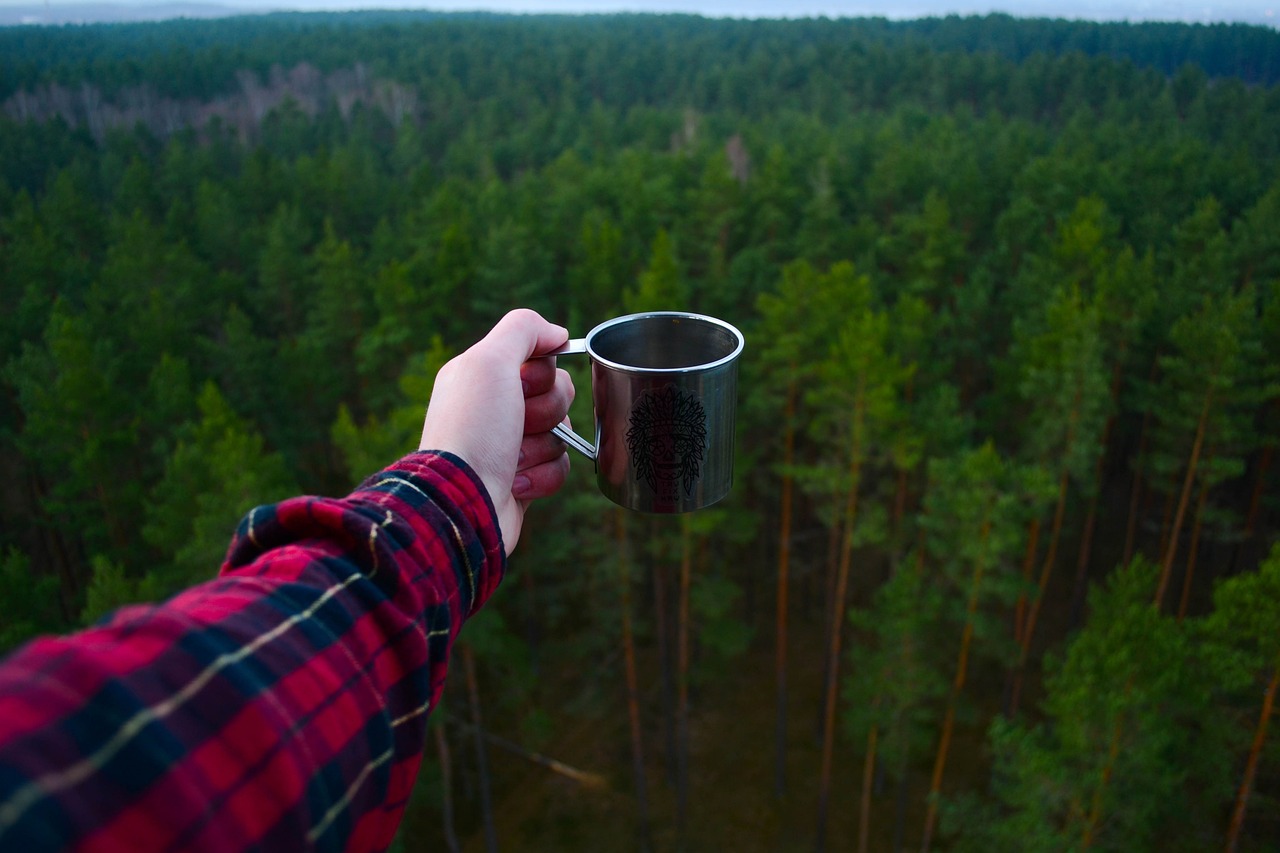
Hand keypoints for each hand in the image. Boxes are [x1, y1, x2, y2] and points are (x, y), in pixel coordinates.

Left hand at [419, 309, 573, 553]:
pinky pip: (559, 466)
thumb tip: (557, 333)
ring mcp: (508, 445)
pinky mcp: (522, 479)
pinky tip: (515, 483)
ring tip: (512, 460)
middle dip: (547, 410)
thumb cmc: (473, 429)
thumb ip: (523, 329)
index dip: (541, 372)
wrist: (463, 502)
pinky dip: (543, 475)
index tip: (522, 384)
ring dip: (542, 446)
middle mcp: (494, 407)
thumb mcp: (489, 360)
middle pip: (557, 392)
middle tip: (520, 423)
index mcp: (481, 375)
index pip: (539, 357)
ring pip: (561, 431)